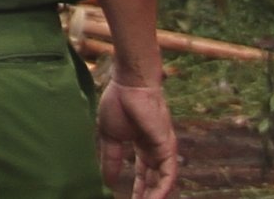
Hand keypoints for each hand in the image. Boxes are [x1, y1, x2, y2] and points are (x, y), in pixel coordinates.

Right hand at [95, 75, 178, 197]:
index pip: (143, 175)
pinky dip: (161, 191)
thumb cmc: (118, 103)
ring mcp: (163, 149)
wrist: (128, 85)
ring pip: (163, 182)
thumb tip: (106, 181)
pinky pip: (168, 176)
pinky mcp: (168, 148)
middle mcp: (156, 150)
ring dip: (154, 197)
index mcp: (142, 146)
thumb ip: (111, 159)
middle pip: (154, 181)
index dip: (137, 190)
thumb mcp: (110, 137)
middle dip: (146, 196)